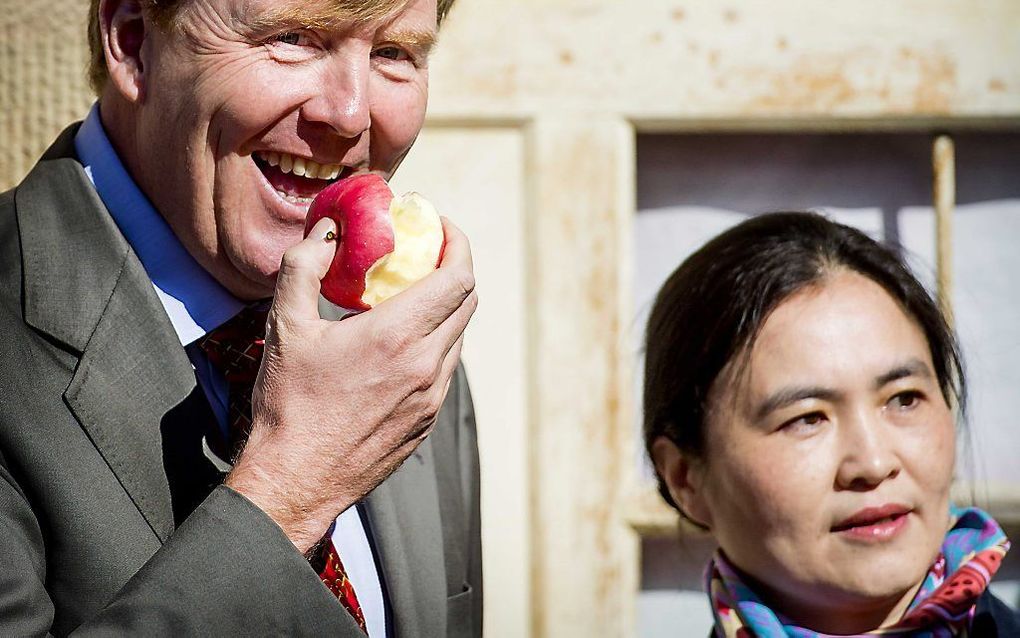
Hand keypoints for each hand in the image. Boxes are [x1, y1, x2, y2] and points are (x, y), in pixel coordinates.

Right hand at [224, 216, 476, 552]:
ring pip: (459, 336)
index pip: (458, 277)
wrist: (296, 480)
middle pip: (467, 302)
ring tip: (412, 294)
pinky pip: (445, 368)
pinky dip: (435, 342)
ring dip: (445, 307)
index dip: (457, 243)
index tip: (440, 226)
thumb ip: (303, 269)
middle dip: (455, 268)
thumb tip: (325, 234)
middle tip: (427, 252)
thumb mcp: (286, 328)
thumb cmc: (288, 405)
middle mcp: (426, 366)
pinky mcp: (428, 420)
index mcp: (396, 337)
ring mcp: (431, 396)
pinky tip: (403, 340)